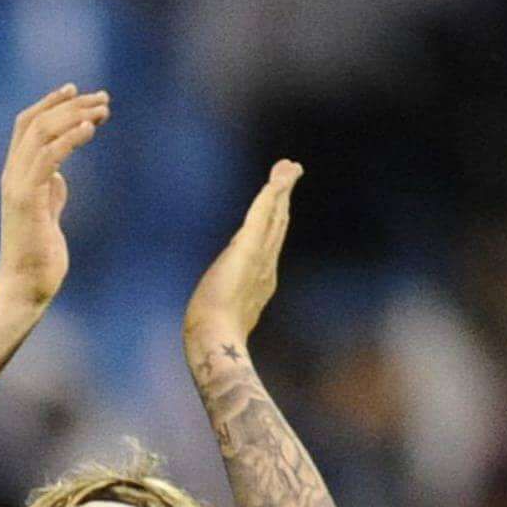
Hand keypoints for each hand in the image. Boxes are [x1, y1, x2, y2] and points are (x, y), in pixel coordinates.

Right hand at [0, 85, 106, 314]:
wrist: (24, 287)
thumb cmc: (37, 257)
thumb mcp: (46, 215)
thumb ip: (50, 192)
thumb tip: (59, 176)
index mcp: (15, 176)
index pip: (25, 126)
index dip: (49, 103)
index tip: (76, 91)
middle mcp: (12, 176)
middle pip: (35, 122)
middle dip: (70, 104)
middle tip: (102, 99)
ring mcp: (17, 186)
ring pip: (41, 133)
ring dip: (75, 115)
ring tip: (103, 110)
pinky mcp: (27, 199)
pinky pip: (48, 157)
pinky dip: (69, 138)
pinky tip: (90, 129)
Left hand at [184, 160, 299, 366]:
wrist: (216, 339)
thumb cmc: (214, 336)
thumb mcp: (223, 318)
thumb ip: (228, 311)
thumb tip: (218, 316)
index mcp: (260, 279)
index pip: (270, 241)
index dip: (277, 218)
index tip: (280, 200)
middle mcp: (266, 265)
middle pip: (278, 222)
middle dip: (284, 196)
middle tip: (292, 170)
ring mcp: (259, 256)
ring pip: (274, 214)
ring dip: (281, 188)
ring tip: (290, 166)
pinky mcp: (247, 248)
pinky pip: (262, 214)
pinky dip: (271, 194)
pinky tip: (278, 177)